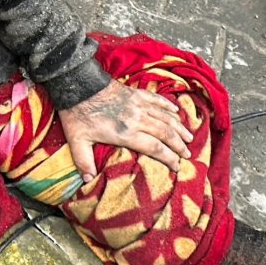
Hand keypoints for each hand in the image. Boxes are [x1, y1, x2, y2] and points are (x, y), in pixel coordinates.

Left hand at [56, 80, 192, 178]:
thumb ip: (83, 161)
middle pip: (166, 133)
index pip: (155, 148)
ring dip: (179, 127)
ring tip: (188, 137)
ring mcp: (137, 104)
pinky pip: (157, 100)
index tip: (177, 167)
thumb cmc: (77, 113)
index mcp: (125, 133)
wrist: (77, 84)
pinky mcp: (135, 93)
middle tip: (187, 155)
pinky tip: (176, 111)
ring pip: (166, 117)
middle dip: (179, 145)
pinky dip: (169, 106)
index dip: (169, 158)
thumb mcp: (77, 140)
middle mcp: (136, 119)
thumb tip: (87, 180)